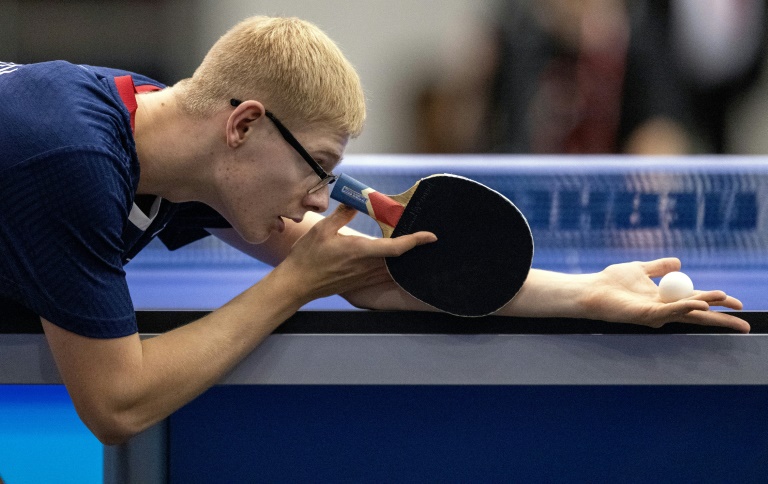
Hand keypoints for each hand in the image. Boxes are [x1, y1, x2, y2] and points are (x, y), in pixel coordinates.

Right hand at [275, 205, 436, 303]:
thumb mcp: (322, 229)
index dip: (416, 241)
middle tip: (426, 237)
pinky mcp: (359, 282)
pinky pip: (382, 274)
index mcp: (360, 251)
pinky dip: (392, 267)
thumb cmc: (307, 256)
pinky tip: (394, 260)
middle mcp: (366, 266)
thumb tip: (356, 201)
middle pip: (399, 259)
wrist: (297, 284)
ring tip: (415, 246)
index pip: (396, 247)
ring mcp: (364, 276)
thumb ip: (342, 215)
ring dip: (405, 260)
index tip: (430, 236)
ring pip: (392, 268)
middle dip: (415, 249)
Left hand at [583, 258, 748, 332]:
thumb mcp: (640, 269)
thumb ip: (659, 267)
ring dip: (706, 305)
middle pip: (699, 315)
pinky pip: (669, 311)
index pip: (698, 301)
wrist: (592, 289)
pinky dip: (683, 307)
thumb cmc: (612, 281)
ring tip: (723, 299)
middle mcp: (664, 309)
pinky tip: (697, 305)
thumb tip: (678, 262)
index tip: (737, 304)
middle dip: (722, 319)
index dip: (718, 302)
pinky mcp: (646, 315)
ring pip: (687, 311)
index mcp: (666, 297)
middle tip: (745, 324)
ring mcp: (656, 314)